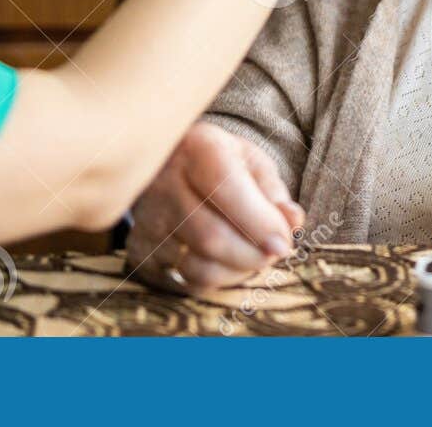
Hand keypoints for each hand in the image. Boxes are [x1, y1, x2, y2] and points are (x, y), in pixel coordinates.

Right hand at [126, 123, 304, 292]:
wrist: (167, 165)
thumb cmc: (221, 164)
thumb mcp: (252, 162)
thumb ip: (274, 192)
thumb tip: (292, 222)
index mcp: (197, 149)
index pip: (225, 190)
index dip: (259, 223)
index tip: (284, 244)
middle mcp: (164, 183)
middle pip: (211, 238)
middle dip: (254, 255)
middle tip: (275, 252)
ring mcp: (147, 220)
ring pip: (198, 268)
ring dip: (238, 271)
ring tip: (251, 255)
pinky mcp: (140, 251)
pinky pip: (184, 283)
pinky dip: (215, 281)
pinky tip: (226, 262)